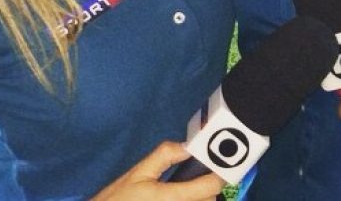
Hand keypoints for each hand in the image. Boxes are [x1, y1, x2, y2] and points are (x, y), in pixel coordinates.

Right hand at [92, 141, 224, 200]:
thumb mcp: (138, 173)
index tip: (222, 168)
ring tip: (190, 191)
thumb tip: (187, 145)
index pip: (208, 188)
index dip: (218, 176)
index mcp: (169, 199)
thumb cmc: (117, 200)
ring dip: (201, 200)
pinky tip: (183, 198)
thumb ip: (164, 156)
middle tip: (200, 178)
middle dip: (208, 190)